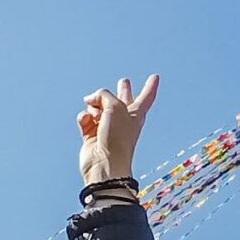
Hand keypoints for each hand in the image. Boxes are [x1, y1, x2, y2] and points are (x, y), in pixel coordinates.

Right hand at [77, 72, 159, 186]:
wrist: (104, 163)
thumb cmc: (116, 136)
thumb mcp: (115, 106)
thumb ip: (103, 95)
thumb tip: (89, 100)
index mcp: (136, 113)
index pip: (146, 96)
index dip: (151, 85)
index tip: (156, 76)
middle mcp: (123, 120)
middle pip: (122, 101)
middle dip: (123, 90)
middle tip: (124, 81)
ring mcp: (107, 127)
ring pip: (98, 107)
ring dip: (93, 105)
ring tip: (94, 112)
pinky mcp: (91, 135)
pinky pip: (85, 118)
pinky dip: (84, 117)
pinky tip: (86, 120)